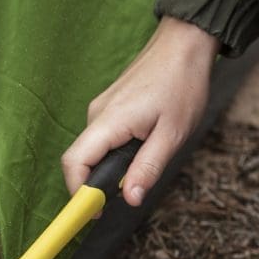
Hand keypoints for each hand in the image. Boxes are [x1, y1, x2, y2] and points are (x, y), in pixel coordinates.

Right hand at [62, 16, 219, 206]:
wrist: (183, 45)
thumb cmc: (181, 85)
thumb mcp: (171, 135)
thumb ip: (147, 168)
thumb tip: (129, 199)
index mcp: (109, 121)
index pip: (75, 163)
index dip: (78, 193)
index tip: (93, 213)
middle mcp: (97, 114)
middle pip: (81, 160)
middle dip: (96, 184)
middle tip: (126, 194)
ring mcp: (101, 109)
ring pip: (94, 150)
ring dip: (110, 167)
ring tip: (145, 161)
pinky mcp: (109, 107)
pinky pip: (103, 138)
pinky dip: (115, 152)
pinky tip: (143, 146)